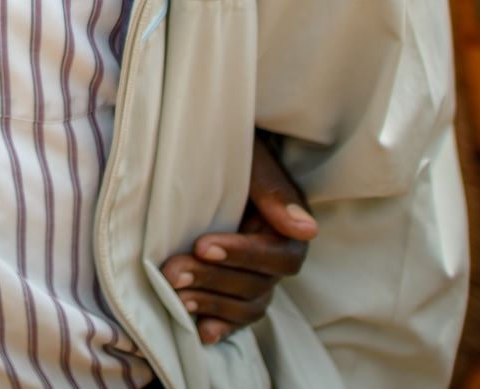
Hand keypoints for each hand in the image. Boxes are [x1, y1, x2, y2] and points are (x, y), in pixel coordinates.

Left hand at [159, 134, 317, 344]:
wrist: (205, 147)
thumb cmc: (229, 146)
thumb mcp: (250, 159)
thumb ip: (273, 193)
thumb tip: (307, 230)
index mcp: (288, 229)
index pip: (277, 257)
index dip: (241, 256)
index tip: (201, 245)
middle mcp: (277, 257)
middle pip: (258, 286)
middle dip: (213, 281)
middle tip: (172, 272)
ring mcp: (257, 275)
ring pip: (247, 305)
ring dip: (211, 304)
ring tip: (174, 297)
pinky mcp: (234, 285)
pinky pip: (237, 316)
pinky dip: (221, 326)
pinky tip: (200, 332)